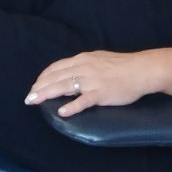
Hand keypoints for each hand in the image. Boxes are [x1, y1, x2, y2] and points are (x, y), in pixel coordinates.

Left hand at [25, 50, 159, 116]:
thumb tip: (70, 74)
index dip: (43, 77)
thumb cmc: (122, 65)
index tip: (35, 86)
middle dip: (40, 87)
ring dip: (47, 94)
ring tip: (35, 101)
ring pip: (64, 86)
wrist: (142, 69)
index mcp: (83, 59)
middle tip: (29, 97)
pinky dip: (71, 106)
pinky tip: (62, 112)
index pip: (56, 67)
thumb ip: (83, 66)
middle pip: (56, 77)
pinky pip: (83, 101)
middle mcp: (84, 68)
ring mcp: (92, 81)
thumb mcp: (98, 60)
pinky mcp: (101, 93)